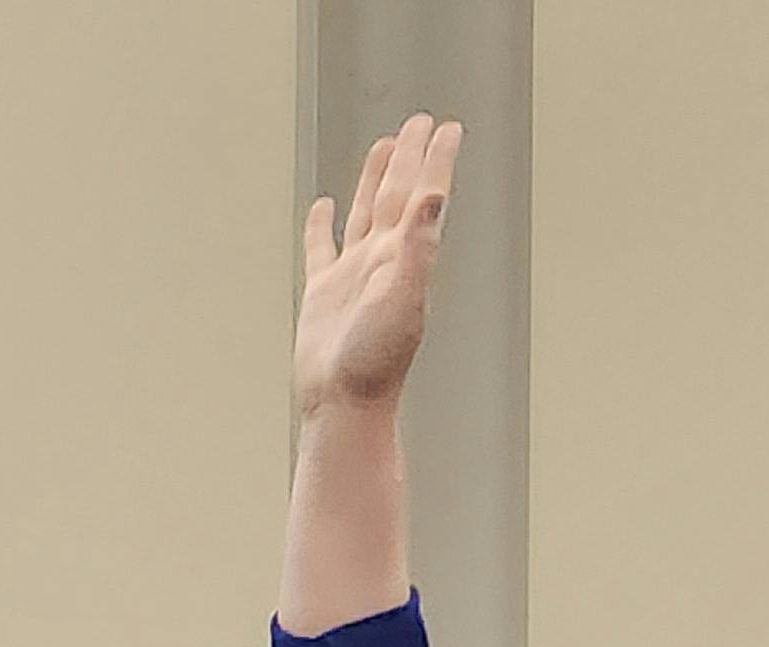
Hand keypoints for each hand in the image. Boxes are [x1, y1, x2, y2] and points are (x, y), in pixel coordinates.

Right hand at [295, 114, 460, 422]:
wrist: (344, 402)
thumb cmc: (377, 361)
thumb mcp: (404, 299)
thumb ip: (419, 247)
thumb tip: (434, 198)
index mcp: (405, 257)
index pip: (424, 196)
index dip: (435, 161)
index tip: (447, 128)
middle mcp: (383, 260)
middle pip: (398, 195)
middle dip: (409, 158)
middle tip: (419, 122)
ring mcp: (352, 274)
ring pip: (365, 213)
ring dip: (375, 180)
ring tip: (383, 147)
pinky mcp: (323, 292)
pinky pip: (321, 249)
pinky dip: (321, 226)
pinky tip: (323, 208)